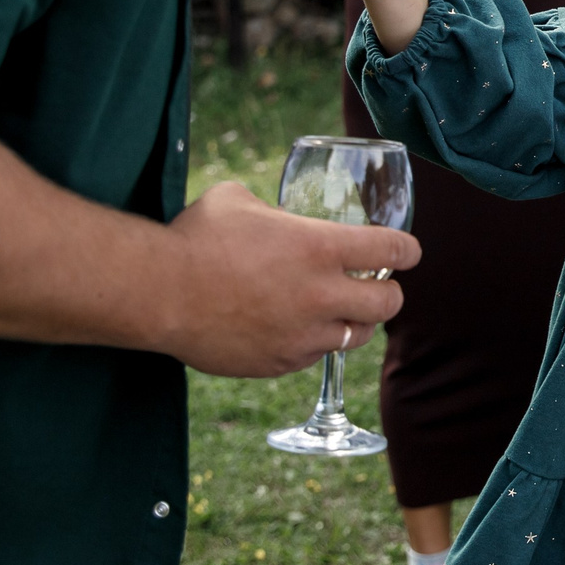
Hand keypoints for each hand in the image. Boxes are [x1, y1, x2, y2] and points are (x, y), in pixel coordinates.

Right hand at [154, 181, 418, 377]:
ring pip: (356, 336)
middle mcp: (321, 295)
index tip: (408, 251)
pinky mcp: (279, 363)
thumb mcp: (238, 200)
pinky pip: (313, 356)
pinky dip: (314, 343)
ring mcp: (302, 335)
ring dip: (355, 321)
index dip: (407, 249)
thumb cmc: (194, 238)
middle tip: (379, 285)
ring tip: (341, 311)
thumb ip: (272, 208)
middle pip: (389, 303)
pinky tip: (297, 329)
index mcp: (321, 247)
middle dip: (389, 292)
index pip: (393, 250)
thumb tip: (274, 211)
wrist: (156, 293)